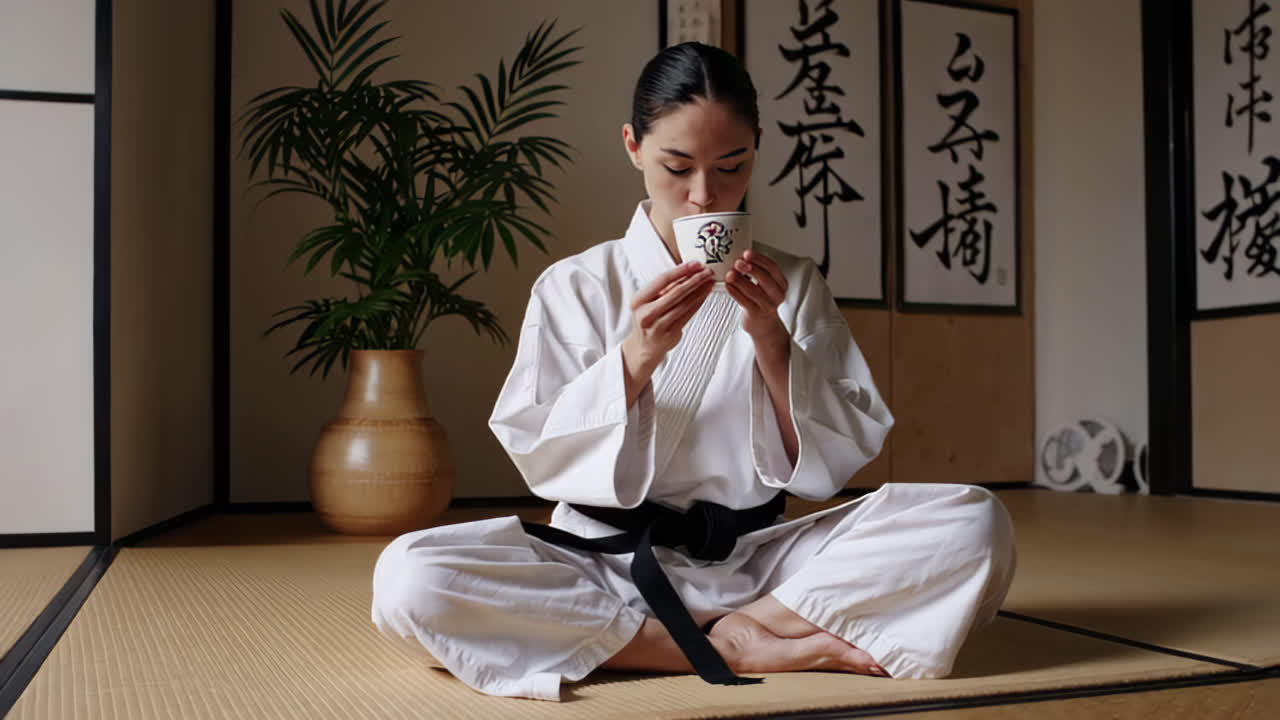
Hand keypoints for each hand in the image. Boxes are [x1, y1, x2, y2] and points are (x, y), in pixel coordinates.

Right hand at [622, 261, 714, 395]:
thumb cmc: (647, 318)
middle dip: (694, 280)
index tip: (695, 264)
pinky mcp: (671, 334)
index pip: (662, 280)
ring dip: (700, 290)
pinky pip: (688, 314)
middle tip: (707, 271)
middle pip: (676, 292)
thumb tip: (688, 270)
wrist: (644, 346)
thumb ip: (665, 288)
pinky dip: (698, 302)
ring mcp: (659, 326)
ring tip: (710, 281)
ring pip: (684, 304)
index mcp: (638, 301)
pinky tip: (705, 294)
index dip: (681, 271)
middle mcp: (647, 314)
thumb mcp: (648, 301)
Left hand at [725, 250, 788, 347]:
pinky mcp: (755, 314)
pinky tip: (727, 286)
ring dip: (740, 280)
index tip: (747, 253)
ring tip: (730, 274)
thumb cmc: (762, 301)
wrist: (764, 326)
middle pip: (765, 278)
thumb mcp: (765, 285)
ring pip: (753, 290)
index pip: (772, 267)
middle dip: (750, 268)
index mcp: (781, 283)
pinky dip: (734, 292)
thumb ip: (757, 271)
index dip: (759, 259)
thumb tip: (739, 256)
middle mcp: (777, 294)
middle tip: (738, 263)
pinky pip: (744, 301)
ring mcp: (767, 305)